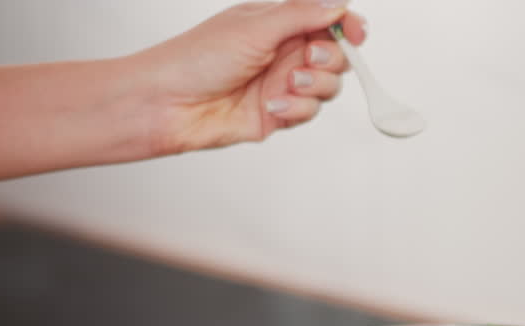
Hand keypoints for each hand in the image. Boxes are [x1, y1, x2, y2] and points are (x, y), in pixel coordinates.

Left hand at [130, 0, 368, 152]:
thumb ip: (301, 15)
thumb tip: (339, 4)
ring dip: (314, 86)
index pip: (326, 19)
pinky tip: (271, 107)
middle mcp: (282, 53)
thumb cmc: (197, 59)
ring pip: (326, 86)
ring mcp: (280, 85)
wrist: (168, 104)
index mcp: (276, 23)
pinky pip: (308, 112)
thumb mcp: (255, 27)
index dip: (346, 25)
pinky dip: (296, 110)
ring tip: (287, 85)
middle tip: (308, 58)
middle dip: (330, 57)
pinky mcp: (277, 116)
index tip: (357, 33)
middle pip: (334, 55)